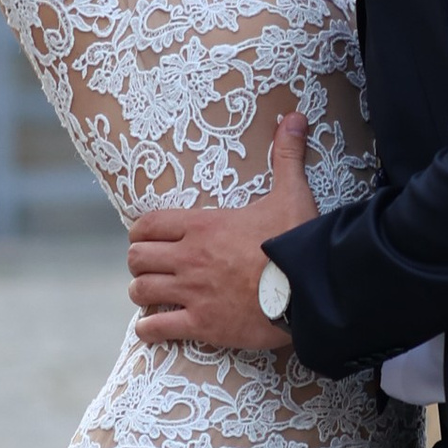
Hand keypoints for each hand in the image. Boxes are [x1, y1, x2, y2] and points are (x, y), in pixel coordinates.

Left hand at [129, 110, 311, 352]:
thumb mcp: (291, 193)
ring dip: (143, 294)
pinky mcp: (202, 324)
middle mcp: (189, 258)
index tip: (147, 239)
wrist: (311, 288)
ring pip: (140, 291)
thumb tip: (292, 117)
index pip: (146, 225)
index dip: (140, 233)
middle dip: (140, 263)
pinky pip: (156, 329)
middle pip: (136, 258)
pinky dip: (150, 330)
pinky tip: (154, 328)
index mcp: (203, 225)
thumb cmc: (298, 240)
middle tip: (153, 268)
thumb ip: (285, 156)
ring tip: (153, 296)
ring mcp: (192, 293)